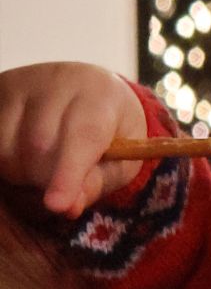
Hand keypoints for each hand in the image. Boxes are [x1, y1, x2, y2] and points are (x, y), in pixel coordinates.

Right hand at [0, 62, 148, 216]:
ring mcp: (22, 83)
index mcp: (101, 94)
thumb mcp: (121, 159)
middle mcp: (60, 81)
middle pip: (40, 145)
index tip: (57, 205)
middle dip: (46, 178)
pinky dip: (4, 162)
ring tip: (44, 166)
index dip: (68, 174)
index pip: (83, 135)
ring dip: (21, 173)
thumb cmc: (109, 132)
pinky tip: (22, 156)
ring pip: (7, 147)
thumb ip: (98, 182)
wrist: (87, 90)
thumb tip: (68, 208)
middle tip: (61, 188)